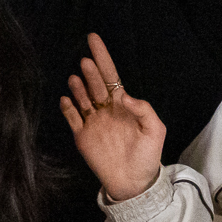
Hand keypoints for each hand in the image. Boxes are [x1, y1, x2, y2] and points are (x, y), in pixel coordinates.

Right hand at [58, 33, 165, 201]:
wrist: (134, 182)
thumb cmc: (148, 156)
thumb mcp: (155, 131)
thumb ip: (144, 110)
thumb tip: (125, 96)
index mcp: (123, 105)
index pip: (110, 75)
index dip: (102, 57)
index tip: (93, 39)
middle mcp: (106, 109)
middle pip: (95, 84)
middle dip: (91, 73)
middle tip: (86, 63)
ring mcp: (93, 122)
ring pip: (82, 98)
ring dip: (78, 87)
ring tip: (76, 79)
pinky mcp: (82, 136)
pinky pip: (72, 118)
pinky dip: (68, 108)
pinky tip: (66, 99)